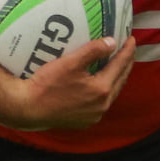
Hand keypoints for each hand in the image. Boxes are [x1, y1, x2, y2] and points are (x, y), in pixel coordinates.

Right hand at [0, 34, 137, 130]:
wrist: (28, 108)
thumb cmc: (47, 84)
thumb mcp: (71, 62)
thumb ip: (93, 51)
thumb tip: (112, 42)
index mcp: (101, 89)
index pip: (120, 65)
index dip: (126, 51)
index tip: (131, 39)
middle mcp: (102, 105)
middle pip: (120, 80)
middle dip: (125, 64)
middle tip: (128, 50)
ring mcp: (94, 116)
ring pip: (112, 93)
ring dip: (116, 78)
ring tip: (118, 65)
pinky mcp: (85, 121)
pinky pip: (101, 103)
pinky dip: (105, 91)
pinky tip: (101, 84)